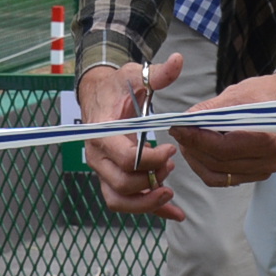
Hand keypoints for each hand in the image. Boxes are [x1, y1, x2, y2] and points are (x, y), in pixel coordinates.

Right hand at [78, 57, 185, 218]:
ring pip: (118, 200)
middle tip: (171, 166)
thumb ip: (158, 74)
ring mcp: (103, 170)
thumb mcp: (136, 75)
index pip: (123, 157)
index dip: (149, 159)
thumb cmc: (118, 87)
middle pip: (120, 184)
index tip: (170, 149)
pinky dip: (150, 210)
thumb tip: (178, 61)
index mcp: (102, 131)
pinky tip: (175, 214)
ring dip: (146, 201)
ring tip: (169, 191)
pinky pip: (126, 201)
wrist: (100, 95)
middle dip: (149, 180)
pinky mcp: (112, 178)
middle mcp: (98, 155)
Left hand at [171, 66, 275, 187]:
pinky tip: (199, 152)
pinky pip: (224, 178)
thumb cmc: (262, 94)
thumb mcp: (235, 94)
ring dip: (197, 160)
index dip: (196, 139)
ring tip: (186, 142)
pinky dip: (207, 167)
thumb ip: (209, 111)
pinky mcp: (257, 174)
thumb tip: (184, 122)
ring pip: (218, 175)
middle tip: (178, 133)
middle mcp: (270, 159)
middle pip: (219, 162)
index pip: (223, 147)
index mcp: (269, 138)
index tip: (177, 128)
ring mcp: (265, 170)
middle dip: (193, 148)